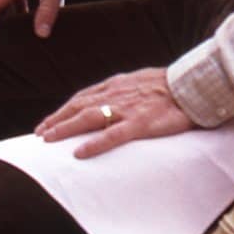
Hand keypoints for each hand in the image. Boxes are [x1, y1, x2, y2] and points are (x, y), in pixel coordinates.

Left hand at [36, 68, 193, 157]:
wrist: (193, 85)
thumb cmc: (170, 85)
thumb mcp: (140, 81)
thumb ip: (123, 90)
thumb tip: (108, 100)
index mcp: (117, 84)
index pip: (82, 97)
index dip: (63, 110)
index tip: (48, 122)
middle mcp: (117, 94)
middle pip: (79, 106)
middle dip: (57, 120)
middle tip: (39, 134)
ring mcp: (127, 108)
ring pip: (89, 118)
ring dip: (65, 128)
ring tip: (48, 139)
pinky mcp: (141, 123)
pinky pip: (112, 135)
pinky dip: (94, 144)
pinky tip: (79, 153)